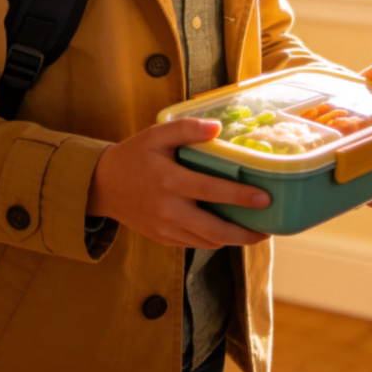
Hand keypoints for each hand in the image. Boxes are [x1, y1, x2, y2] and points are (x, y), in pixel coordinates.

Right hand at [87, 118, 272, 248]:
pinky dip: (214, 240)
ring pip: (207, 241)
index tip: (265, 198)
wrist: (103, 185)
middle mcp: (169, 209)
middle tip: (268, 229)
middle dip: (245, 233)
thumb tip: (218, 128)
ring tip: (255, 233)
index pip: (211, 190)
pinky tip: (228, 232)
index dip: (240, 196)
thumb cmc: (134, 155)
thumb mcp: (156, 134)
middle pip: (215, 229)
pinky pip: (195, 244)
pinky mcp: (163, 239)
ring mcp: (166, 228)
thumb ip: (187, 129)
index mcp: (170, 180)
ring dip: (233, 240)